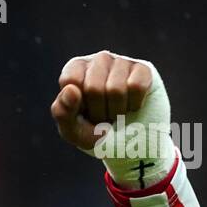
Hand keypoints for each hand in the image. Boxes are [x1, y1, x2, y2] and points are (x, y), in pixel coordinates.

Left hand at [51, 51, 175, 187]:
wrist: (130, 145)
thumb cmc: (95, 133)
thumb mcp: (72, 131)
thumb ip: (63, 112)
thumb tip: (70, 89)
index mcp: (75, 69)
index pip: (71, 81)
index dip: (77, 105)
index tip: (83, 112)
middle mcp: (98, 60)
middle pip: (94, 87)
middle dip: (99, 113)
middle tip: (103, 117)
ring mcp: (122, 62)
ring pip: (117, 89)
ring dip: (117, 112)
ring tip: (117, 113)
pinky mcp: (144, 70)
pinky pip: (137, 87)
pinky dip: (134, 105)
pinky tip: (132, 106)